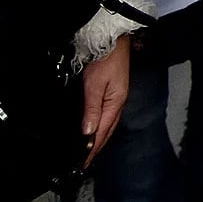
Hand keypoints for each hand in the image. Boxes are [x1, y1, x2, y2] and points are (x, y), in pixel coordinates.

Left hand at [80, 37, 130, 167]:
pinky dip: (101, 125)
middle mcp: (118, 102)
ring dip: (99, 137)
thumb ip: (92, 109)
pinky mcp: (113, 91)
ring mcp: (117, 96)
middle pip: (107, 130)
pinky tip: (96, 126)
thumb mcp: (95, 85)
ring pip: (108, 123)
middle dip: (97, 146)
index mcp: (115, 103)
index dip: (93, 147)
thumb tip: (88, 132)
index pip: (102, 131)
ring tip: (90, 148)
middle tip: (86, 160)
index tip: (84, 161)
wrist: (113, 40)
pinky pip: (107, 114)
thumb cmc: (106, 59)